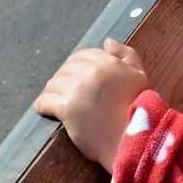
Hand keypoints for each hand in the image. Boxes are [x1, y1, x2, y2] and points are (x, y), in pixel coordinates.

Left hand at [34, 38, 150, 171]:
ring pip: (52, 84)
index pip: (83, 56)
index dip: (79, 68)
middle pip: (65, 69)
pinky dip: (43, 107)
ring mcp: (77, 89)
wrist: (129, 141)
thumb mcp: (140, 77)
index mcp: (109, 63)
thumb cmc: (135, 110)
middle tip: (71, 97)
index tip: (80, 82)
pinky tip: (49, 112)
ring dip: (54, 94)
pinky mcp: (66, 108)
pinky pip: (43, 101)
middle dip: (66, 81)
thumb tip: (107, 41)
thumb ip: (127, 54)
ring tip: (61, 106)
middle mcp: (92, 72)